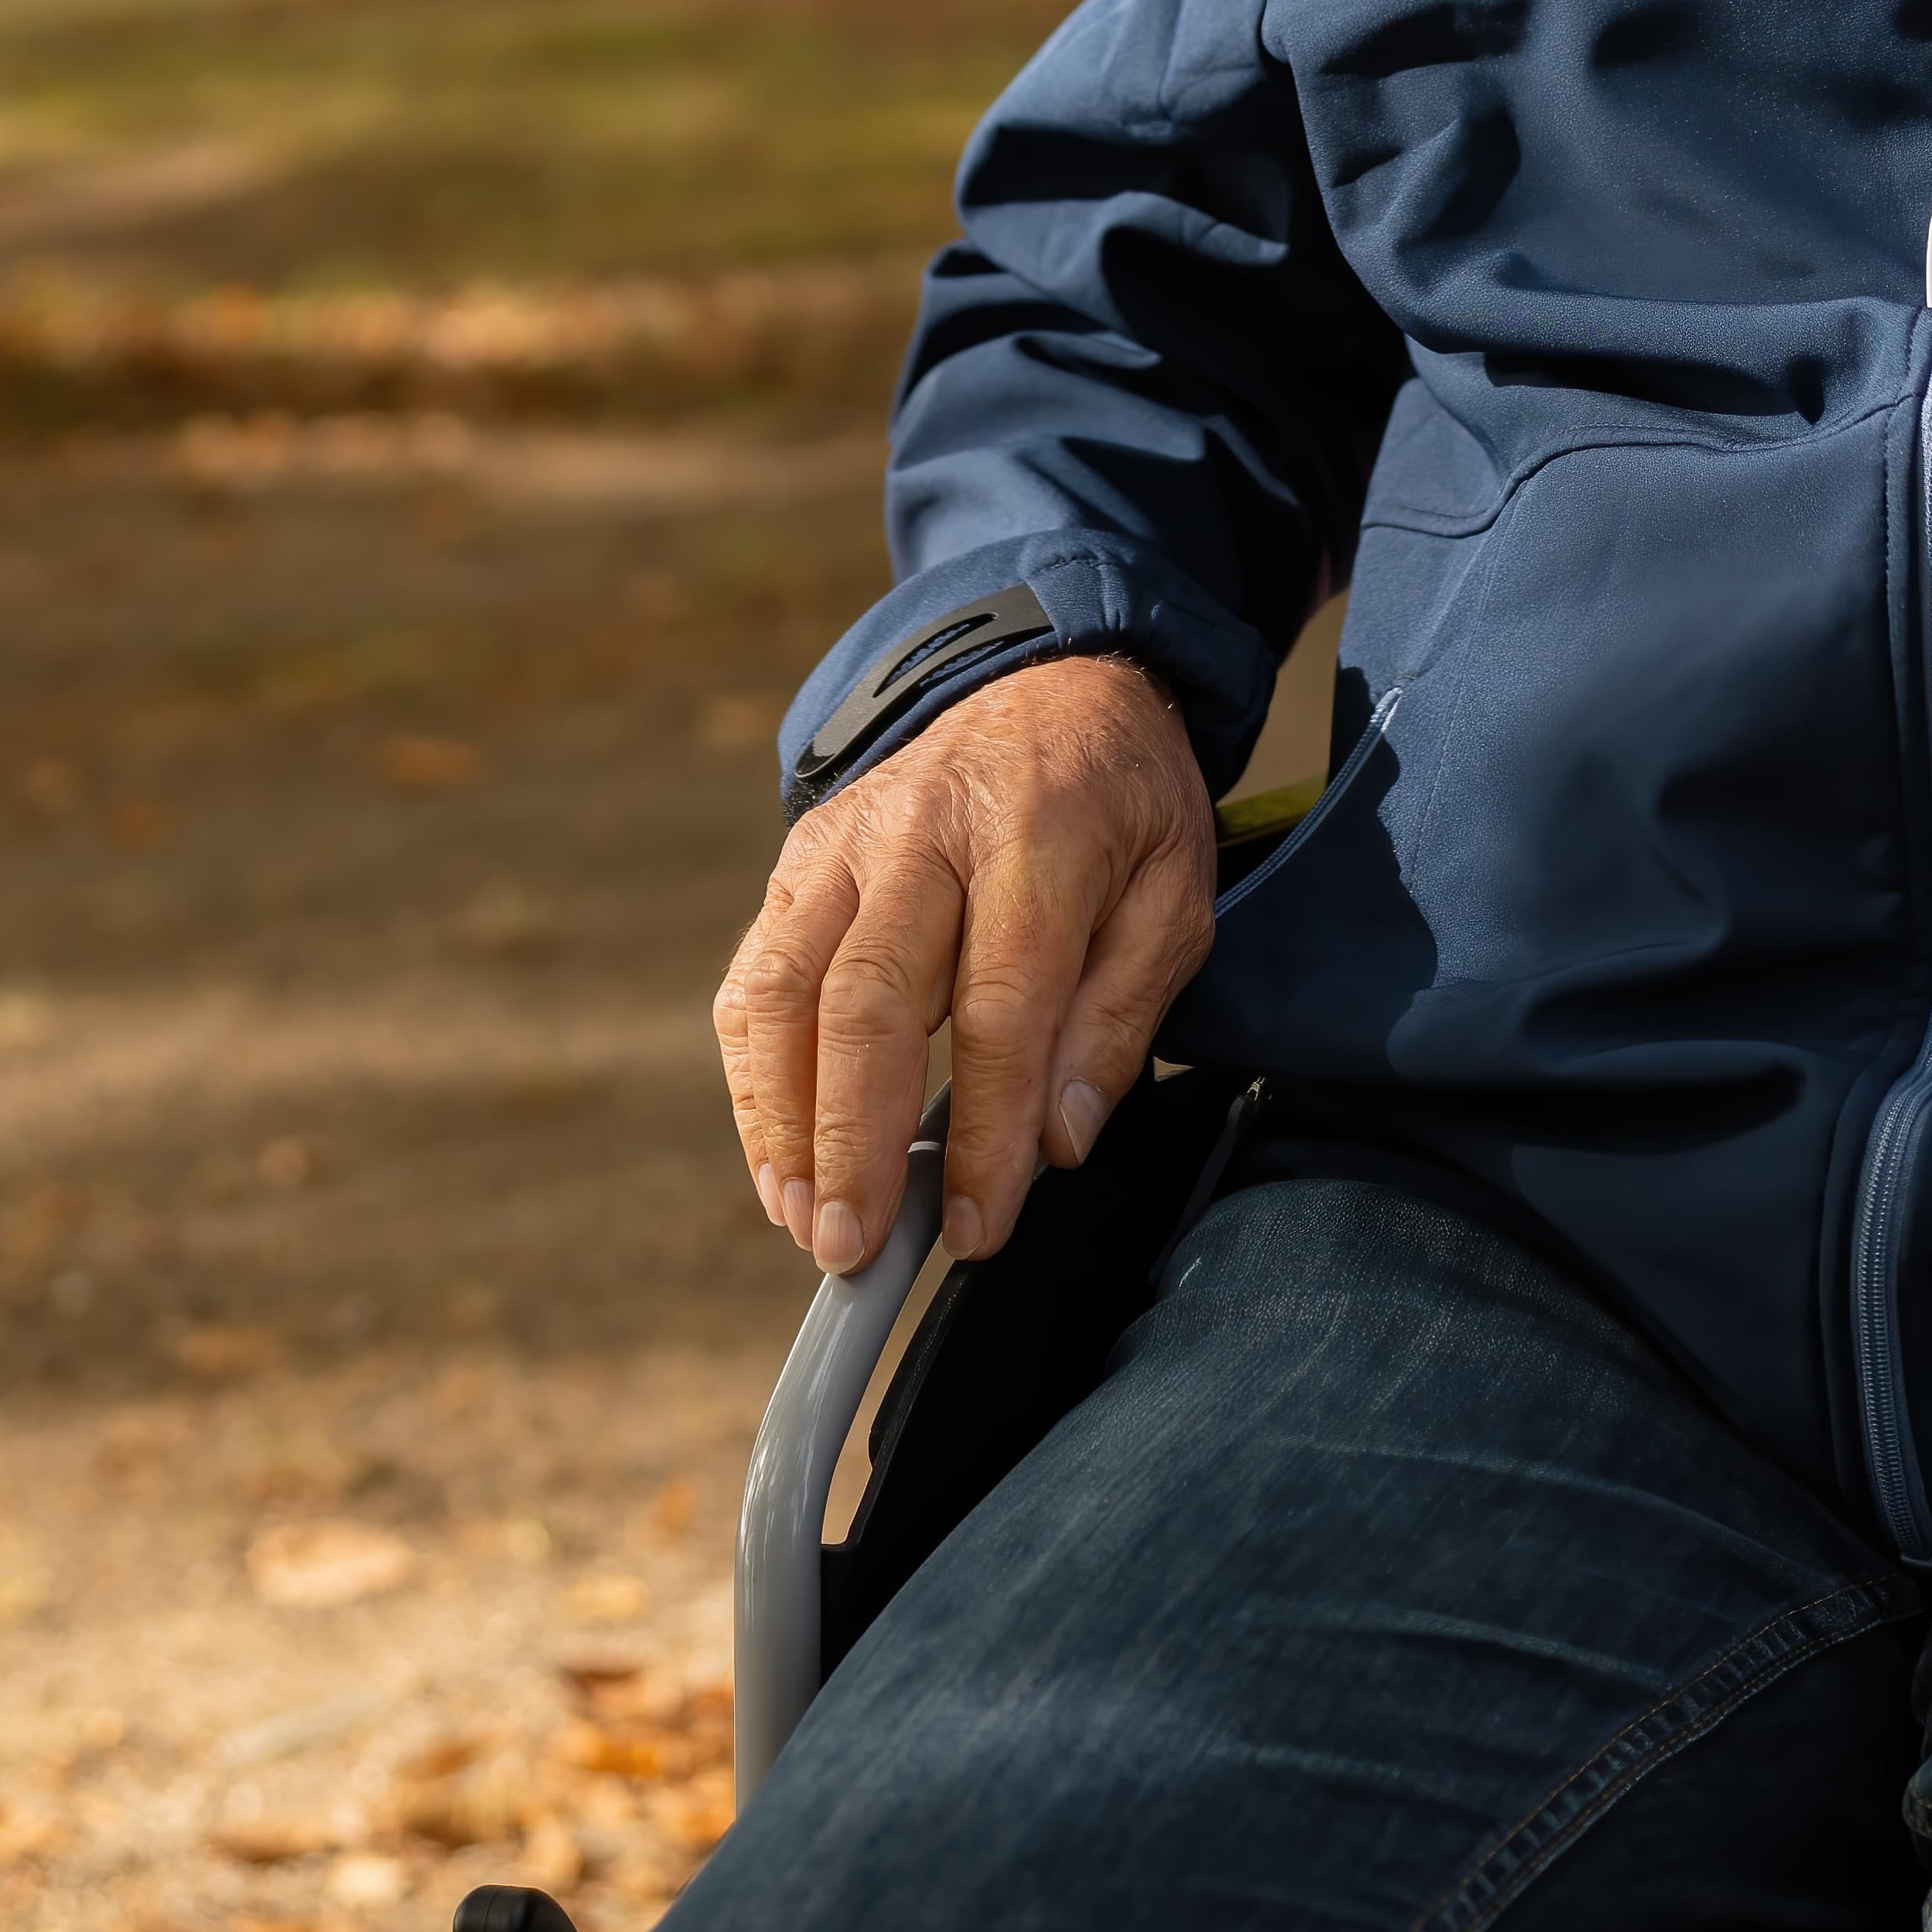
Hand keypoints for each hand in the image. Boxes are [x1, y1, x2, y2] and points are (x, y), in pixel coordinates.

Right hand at [711, 654, 1214, 1276]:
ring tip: (804, 1221)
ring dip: (784, 1119)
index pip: (1001, 1005)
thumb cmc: (1122, 807)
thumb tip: (1059, 1142)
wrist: (1050, 682)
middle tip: (854, 1249)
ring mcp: (846, 841)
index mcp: (1037, 833)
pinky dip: (754, 1078)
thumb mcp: (1177, 894)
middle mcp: (923, 829)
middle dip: (855, 1140)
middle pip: (869, 998)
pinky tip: (780, 1159)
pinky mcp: (801, 860)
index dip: (983, 1128)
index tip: (977, 1227)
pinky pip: (755, 976)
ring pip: (785, 988)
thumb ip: (1121, 1016)